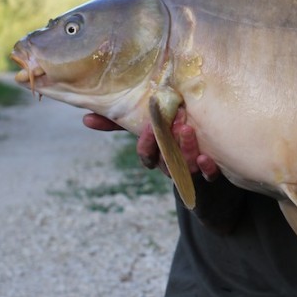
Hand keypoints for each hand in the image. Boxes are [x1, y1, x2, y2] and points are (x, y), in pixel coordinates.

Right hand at [82, 111, 219, 180]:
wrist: (209, 167)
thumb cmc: (173, 141)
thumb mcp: (151, 130)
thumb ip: (122, 123)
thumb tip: (85, 118)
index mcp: (159, 155)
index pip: (147, 155)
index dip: (146, 144)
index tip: (149, 125)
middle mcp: (173, 165)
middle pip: (165, 160)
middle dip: (167, 142)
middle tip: (175, 119)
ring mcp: (192, 172)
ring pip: (185, 167)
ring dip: (185, 149)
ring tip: (188, 129)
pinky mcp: (211, 175)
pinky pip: (208, 177)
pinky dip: (207, 169)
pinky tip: (206, 158)